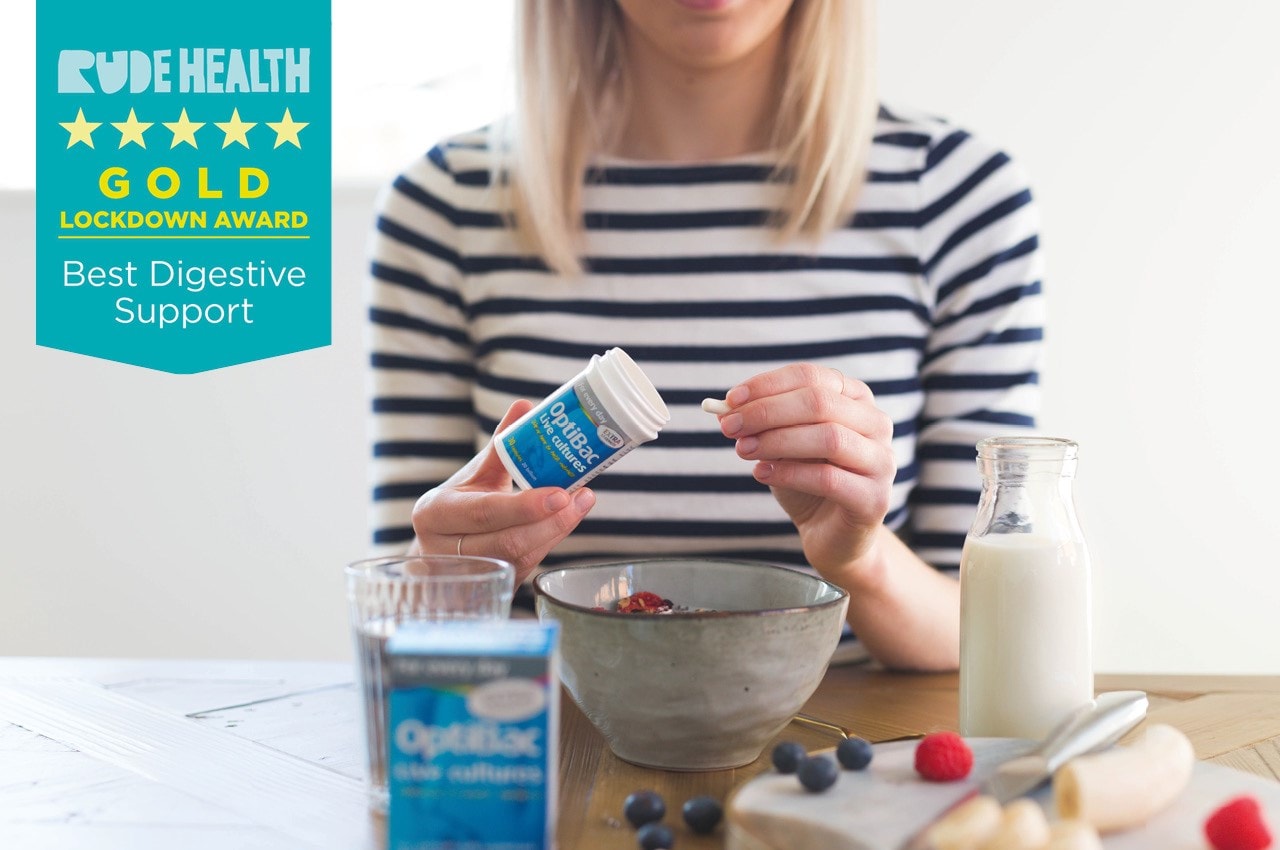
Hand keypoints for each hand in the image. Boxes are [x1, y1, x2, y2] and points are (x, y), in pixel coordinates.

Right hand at [411, 400, 596, 582]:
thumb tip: (525, 405)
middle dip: (551, 523)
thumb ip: (501, 444)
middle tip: (582, 498)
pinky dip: (548, 546)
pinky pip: (523, 569)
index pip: (485, 512)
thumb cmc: (460, 505)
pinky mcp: (488, 588)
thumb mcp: (474, 474)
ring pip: (519, 558)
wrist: (440, 549)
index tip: (561, 493)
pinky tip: (565, 523)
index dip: (525, 506)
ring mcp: (467, 574)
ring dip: (555, 533)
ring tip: (581, 505)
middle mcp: (445, 548)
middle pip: (507, 542)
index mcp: (436, 512)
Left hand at [716, 363, 895, 582]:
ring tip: (743, 450)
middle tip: (730, 426)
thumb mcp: (781, 444)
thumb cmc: (806, 480)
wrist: (830, 533)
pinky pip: (829, 479)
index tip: (731, 400)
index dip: (768, 386)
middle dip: (767, 412)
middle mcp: (876, 423)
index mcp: (855, 399)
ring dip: (777, 441)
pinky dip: (789, 473)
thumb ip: (760, 424)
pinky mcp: (874, 498)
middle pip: (819, 403)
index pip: (811, 377)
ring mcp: (881, 461)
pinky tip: (761, 474)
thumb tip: (724, 410)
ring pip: (828, 438)